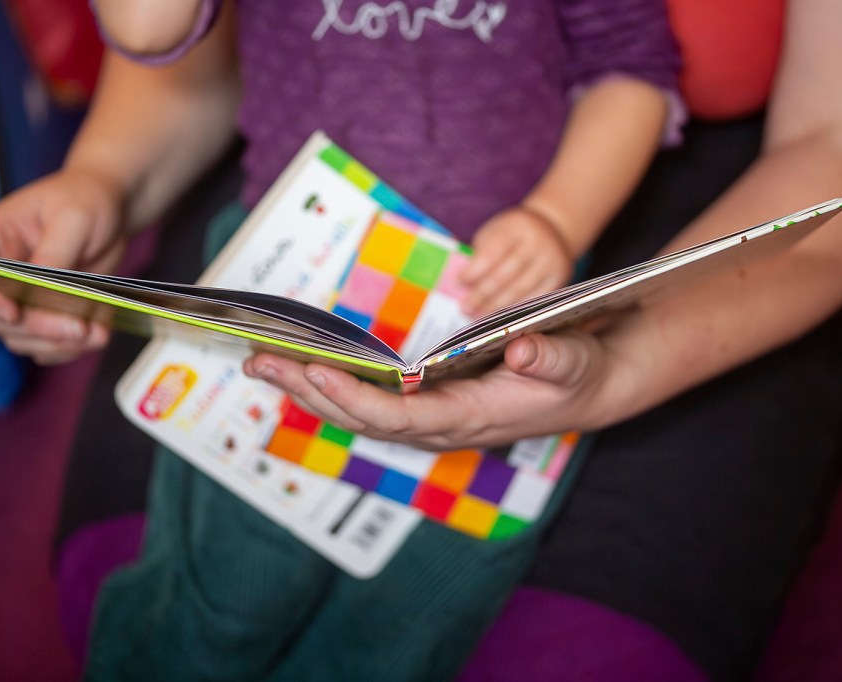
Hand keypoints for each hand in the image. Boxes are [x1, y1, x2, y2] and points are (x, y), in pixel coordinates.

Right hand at [0, 168, 127, 363]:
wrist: (113, 210)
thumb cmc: (86, 200)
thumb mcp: (73, 217)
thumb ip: (54, 252)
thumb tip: (41, 286)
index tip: (13, 313)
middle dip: (36, 328)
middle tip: (78, 329)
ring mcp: (21, 298)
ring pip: (20, 338)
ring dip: (56, 343)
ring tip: (95, 335)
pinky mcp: (47, 314)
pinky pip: (48, 344)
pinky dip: (72, 347)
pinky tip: (99, 334)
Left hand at [243, 327, 623, 449]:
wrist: (581, 392)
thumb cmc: (574, 375)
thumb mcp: (573, 363)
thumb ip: (550, 357)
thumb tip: (524, 347)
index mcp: (468, 419)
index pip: (401, 419)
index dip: (358, 399)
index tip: (317, 370)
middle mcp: (439, 427)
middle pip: (362, 416)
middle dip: (310, 389)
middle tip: (260, 359)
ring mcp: (428, 421)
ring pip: (357, 412)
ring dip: (308, 388)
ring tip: (261, 361)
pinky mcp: (423, 408)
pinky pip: (367, 403)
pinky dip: (330, 386)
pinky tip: (300, 368)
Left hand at [458, 206, 574, 317]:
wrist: (552, 228)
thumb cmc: (514, 234)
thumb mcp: (496, 231)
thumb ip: (480, 253)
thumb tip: (461, 285)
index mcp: (517, 226)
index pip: (492, 252)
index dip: (474, 271)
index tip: (459, 282)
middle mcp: (537, 242)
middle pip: (505, 275)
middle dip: (482, 294)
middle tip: (465, 307)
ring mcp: (551, 260)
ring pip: (519, 290)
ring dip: (495, 306)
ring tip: (477, 314)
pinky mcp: (560, 276)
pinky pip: (534, 299)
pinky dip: (514, 310)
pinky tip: (499, 317)